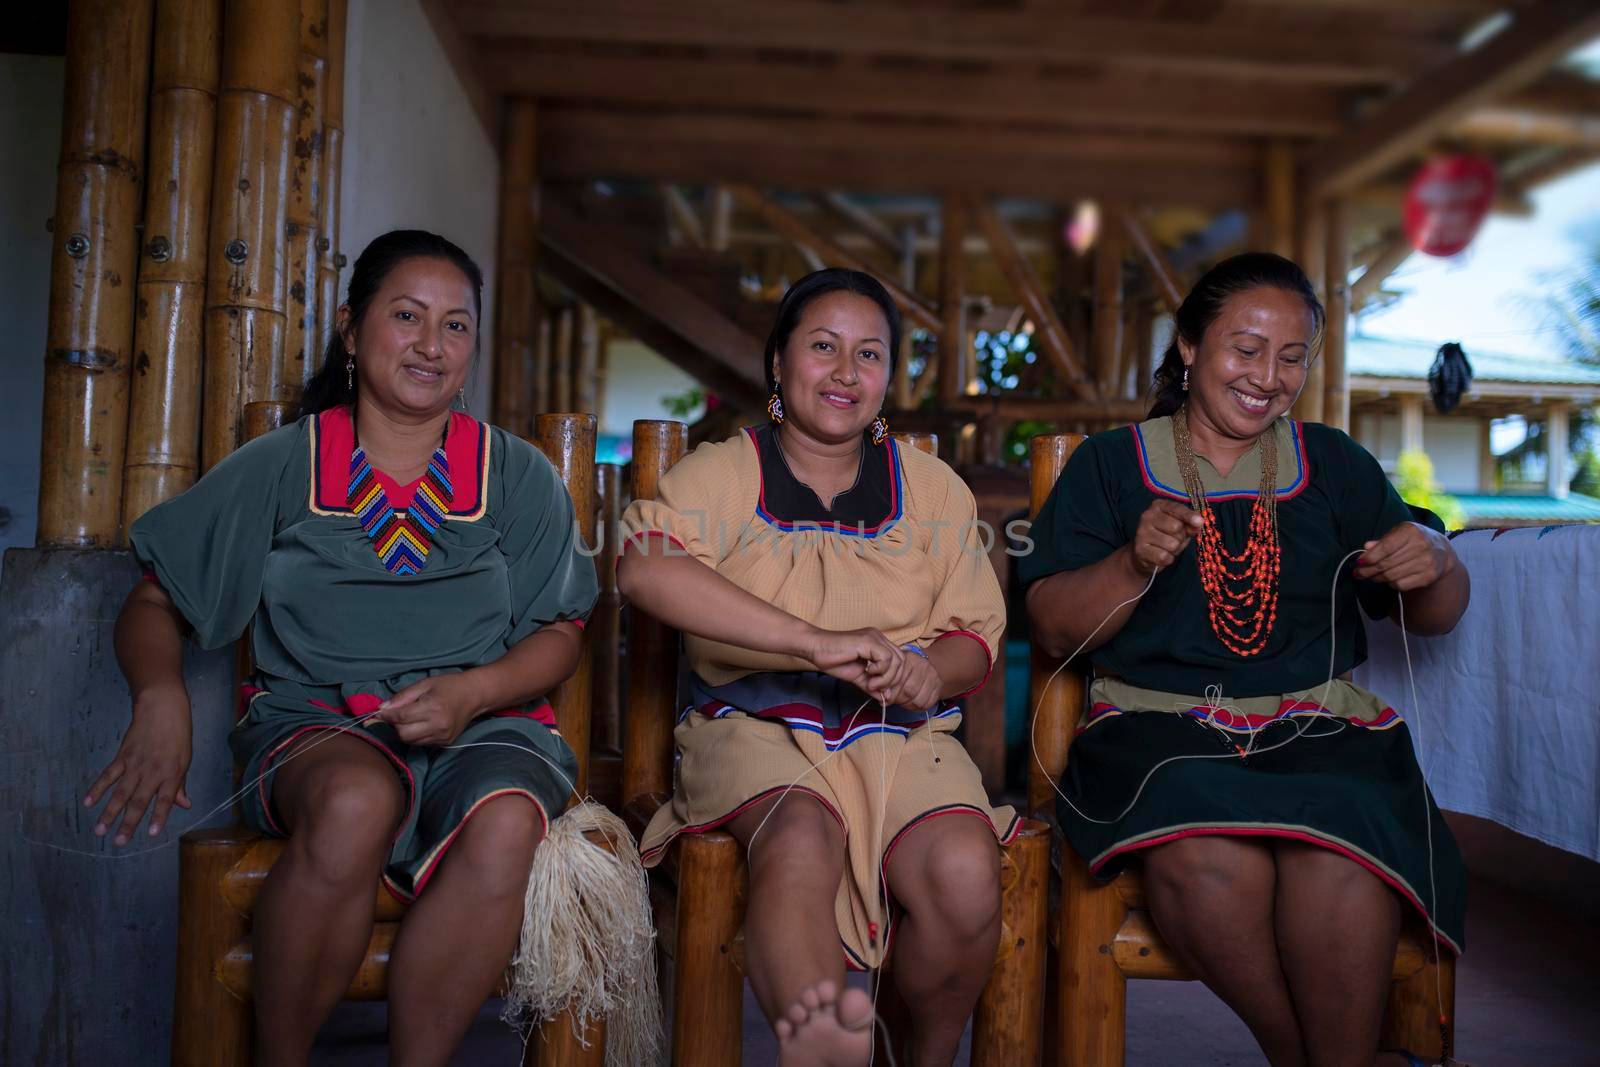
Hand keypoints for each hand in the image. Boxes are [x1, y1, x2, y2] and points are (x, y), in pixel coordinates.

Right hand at [84, 683, 192, 844]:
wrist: (162, 709)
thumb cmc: (178, 735)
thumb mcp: (186, 760)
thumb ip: (180, 784)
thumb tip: (184, 804)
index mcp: (172, 773)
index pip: (165, 799)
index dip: (159, 816)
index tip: (152, 834)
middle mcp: (152, 772)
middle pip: (138, 801)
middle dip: (128, 823)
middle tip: (119, 842)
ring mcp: (135, 765)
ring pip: (120, 793)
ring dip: (109, 813)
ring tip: (99, 831)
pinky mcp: (122, 757)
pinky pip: (108, 776)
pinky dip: (97, 789)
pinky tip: (88, 802)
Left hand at [375, 672, 483, 746]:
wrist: (474, 695)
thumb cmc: (448, 686)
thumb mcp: (424, 684)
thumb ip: (403, 696)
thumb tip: (382, 708)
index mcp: (433, 707)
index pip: (401, 717)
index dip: (387, 715)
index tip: (380, 712)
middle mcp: (438, 724)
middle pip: (403, 734)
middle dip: (396, 725)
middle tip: (398, 714)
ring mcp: (442, 736)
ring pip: (410, 741)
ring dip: (405, 731)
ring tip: (411, 719)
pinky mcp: (445, 742)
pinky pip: (421, 743)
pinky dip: (416, 735)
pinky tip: (422, 724)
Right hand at [803, 627, 903, 699]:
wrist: (815, 649)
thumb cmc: (833, 659)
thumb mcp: (858, 677)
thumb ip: (873, 686)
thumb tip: (885, 698)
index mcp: (878, 644)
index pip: (899, 661)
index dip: (893, 679)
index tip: (881, 692)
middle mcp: (879, 637)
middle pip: (901, 661)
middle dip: (892, 680)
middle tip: (876, 688)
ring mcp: (874, 637)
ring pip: (896, 660)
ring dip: (886, 677)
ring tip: (871, 683)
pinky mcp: (868, 640)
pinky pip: (886, 658)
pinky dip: (880, 670)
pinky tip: (868, 673)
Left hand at [865, 651, 942, 710]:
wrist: (926, 664)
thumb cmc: (904, 670)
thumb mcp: (893, 670)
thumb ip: (885, 683)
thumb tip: (881, 699)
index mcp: (907, 659)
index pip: (897, 681)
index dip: (890, 693)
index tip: (885, 696)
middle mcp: (922, 665)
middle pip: (909, 692)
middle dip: (899, 700)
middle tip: (895, 700)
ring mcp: (933, 675)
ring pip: (919, 700)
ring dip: (909, 705)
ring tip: (904, 701)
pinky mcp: (939, 685)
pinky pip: (928, 703)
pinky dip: (919, 707)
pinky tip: (913, 701)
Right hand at [1129, 499, 1204, 575]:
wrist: (1143, 554)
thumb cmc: (1166, 536)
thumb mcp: (1181, 527)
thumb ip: (1190, 524)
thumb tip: (1199, 523)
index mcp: (1158, 506)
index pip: (1176, 508)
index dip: (1189, 516)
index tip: (1199, 522)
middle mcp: (1147, 516)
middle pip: (1176, 527)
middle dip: (1181, 536)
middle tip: (1175, 538)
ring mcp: (1141, 533)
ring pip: (1171, 544)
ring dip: (1174, 549)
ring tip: (1167, 548)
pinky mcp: (1140, 550)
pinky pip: (1164, 557)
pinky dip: (1168, 559)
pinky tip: (1161, 555)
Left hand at [1353, 522, 1453, 591]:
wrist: (1441, 551)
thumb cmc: (1413, 540)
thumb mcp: (1399, 534)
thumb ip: (1382, 541)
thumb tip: (1366, 548)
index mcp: (1410, 531)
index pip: (1385, 547)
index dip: (1369, 557)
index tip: (1358, 562)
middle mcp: (1421, 545)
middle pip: (1386, 564)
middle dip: (1368, 570)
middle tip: (1358, 573)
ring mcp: (1427, 562)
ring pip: (1391, 576)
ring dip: (1377, 578)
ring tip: (1371, 576)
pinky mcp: (1429, 576)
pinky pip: (1401, 585)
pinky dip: (1391, 584)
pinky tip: (1389, 579)